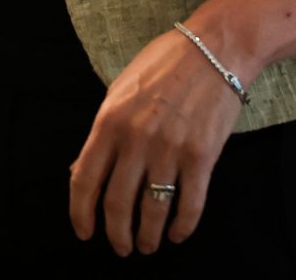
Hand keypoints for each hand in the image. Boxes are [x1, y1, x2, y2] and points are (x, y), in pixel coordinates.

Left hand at [69, 26, 249, 255]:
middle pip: (117, 204)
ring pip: (152, 210)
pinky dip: (182, 227)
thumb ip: (103, 131)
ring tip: (147, 246)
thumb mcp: (119, 89)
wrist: (214, 49)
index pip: (84, 179)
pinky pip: (190, 204)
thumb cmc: (164, 64)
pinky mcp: (202, 157)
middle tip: (120, 247)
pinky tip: (176, 234)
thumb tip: (83, 169)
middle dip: (116, 234)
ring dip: (148, 236)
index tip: (84, 231)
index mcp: (108, 121)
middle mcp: (135, 139)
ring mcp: (169, 150)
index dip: (81, 213)